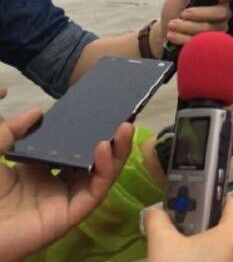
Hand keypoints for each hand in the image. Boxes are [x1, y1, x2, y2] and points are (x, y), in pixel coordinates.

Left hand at [0, 107, 132, 261]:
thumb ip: (12, 129)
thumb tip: (38, 112)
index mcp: (37, 172)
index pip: (71, 150)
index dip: (88, 133)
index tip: (100, 113)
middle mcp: (54, 186)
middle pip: (92, 162)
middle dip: (111, 141)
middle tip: (123, 118)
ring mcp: (63, 201)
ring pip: (100, 177)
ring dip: (116, 152)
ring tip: (124, 128)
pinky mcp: (69, 216)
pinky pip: (93, 192)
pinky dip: (104, 170)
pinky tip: (104, 149)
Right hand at [144, 195, 232, 261]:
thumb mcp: (162, 248)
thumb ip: (158, 222)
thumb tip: (154, 212)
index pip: (231, 204)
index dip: (214, 201)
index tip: (197, 207)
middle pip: (231, 232)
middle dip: (209, 234)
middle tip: (185, 240)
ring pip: (232, 256)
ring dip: (215, 258)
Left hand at [149, 0, 232, 57]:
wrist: (165, 30)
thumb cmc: (175, 8)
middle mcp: (221, 12)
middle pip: (220, 13)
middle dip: (199, 14)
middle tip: (182, 14)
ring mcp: (218, 29)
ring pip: (209, 29)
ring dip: (187, 27)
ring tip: (172, 25)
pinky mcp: (211, 45)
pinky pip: (202, 42)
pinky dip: (184, 38)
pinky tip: (173, 34)